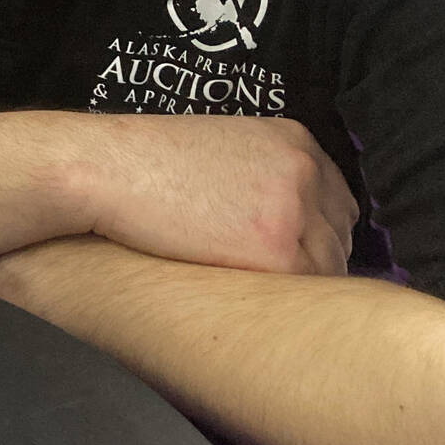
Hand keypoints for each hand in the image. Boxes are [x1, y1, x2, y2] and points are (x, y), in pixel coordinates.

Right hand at [74, 114, 356, 275]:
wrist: (105, 170)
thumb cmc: (142, 161)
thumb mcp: (217, 145)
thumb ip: (258, 171)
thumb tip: (267, 214)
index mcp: (293, 139)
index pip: (334, 196)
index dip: (315, 229)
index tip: (292, 250)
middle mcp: (305, 171)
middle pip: (339, 231)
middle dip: (312, 256)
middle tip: (273, 279)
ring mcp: (296, 211)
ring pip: (328, 265)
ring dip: (298, 282)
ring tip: (262, 296)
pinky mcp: (278, 253)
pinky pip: (305, 291)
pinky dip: (285, 303)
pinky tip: (255, 305)